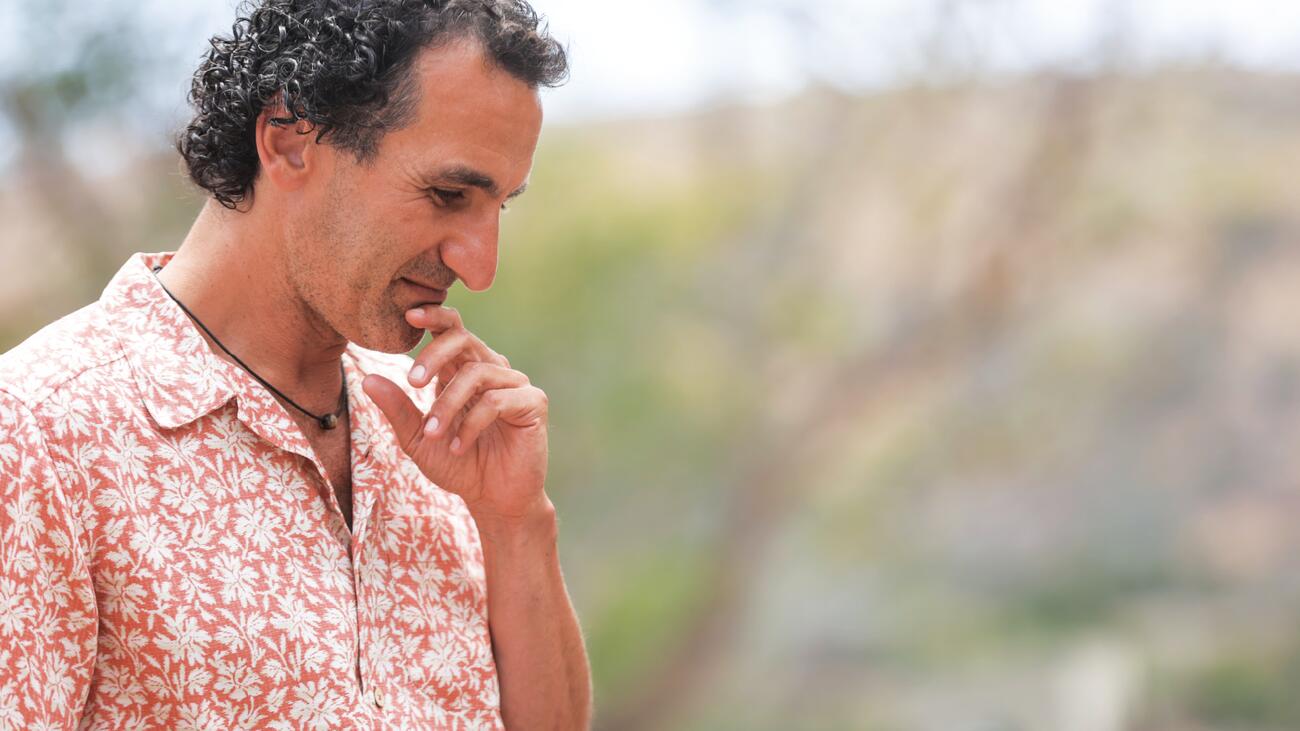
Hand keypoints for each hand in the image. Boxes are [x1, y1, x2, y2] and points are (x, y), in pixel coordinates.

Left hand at [362, 305, 549, 521]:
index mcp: (464, 370)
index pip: (452, 330)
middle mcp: (491, 369)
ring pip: (476, 373)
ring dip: (448, 404)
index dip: (434, 316)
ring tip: (432, 433)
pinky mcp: (533, 402)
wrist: (494, 500)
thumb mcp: (418, 438)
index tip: (408, 315)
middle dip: (434, 356)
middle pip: (464, 339)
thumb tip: (368, 380)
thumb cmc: (458, 465)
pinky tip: (459, 446)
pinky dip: (472, 423)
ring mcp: (515, 384)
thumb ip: (398, 408)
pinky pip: (498, 400)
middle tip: (412, 381)